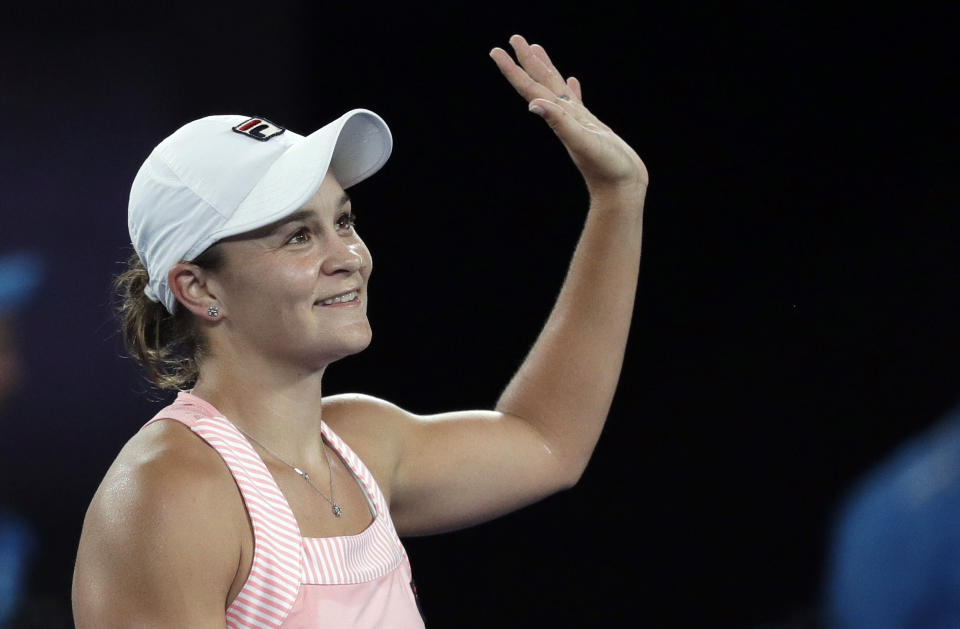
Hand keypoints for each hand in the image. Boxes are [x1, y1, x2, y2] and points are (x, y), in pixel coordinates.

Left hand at [489, 34, 648, 197]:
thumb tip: (533, 104)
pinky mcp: (592, 127)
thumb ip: (559, 122)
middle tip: (514, 38)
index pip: (531, 88)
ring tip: (537, 49)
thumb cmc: (606, 168)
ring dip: (546, 69)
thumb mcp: (583, 141)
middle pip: (540, 82)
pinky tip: (573, 82)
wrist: (622, 189)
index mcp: (559, 117)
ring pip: (557, 88)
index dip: (514, 69)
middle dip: (527, 60)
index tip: (496, 50)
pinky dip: (573, 90)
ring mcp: (577, 121)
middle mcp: (564, 117)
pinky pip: (578, 102)